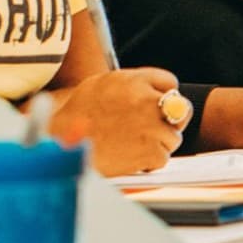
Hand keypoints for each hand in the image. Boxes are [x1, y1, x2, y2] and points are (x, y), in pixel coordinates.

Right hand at [47, 68, 182, 177]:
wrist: (61, 143)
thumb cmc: (78, 115)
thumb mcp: (103, 84)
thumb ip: (133, 84)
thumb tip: (156, 93)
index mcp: (135, 80)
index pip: (170, 83)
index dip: (164, 96)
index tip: (156, 107)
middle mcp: (146, 100)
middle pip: (181, 109)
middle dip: (170, 120)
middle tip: (153, 129)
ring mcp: (151, 126)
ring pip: (173, 137)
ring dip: (159, 143)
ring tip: (133, 144)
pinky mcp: (150, 152)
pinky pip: (163, 158)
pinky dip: (150, 162)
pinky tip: (131, 157)